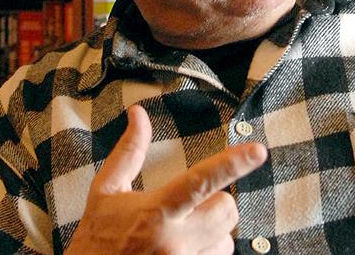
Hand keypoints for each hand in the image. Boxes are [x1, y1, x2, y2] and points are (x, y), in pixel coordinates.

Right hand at [66, 105, 267, 253]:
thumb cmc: (96, 238)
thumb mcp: (106, 192)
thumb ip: (129, 152)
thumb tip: (138, 113)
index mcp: (155, 212)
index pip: (201, 180)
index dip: (232, 164)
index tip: (258, 151)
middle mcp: (173, 241)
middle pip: (226, 211)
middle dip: (216, 204)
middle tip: (193, 207)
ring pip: (226, 241)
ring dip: (213, 235)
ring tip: (182, 236)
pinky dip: (207, 254)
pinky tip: (184, 252)